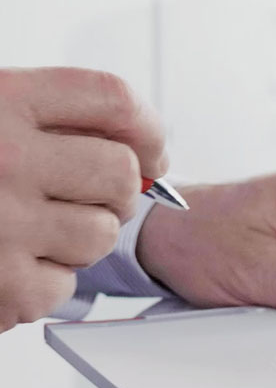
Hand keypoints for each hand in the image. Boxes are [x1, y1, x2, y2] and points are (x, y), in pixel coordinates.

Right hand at [0, 68, 166, 332]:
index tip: (150, 153)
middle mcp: (2, 156)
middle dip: (115, 191)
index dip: (145, 128)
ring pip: (99, 235)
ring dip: (77, 239)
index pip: (111, 100)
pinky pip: (60, 287)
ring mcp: (0, 223)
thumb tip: (139, 157)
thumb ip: (40, 119)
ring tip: (25, 231)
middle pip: (119, 173)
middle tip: (86, 198)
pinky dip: (38, 284)